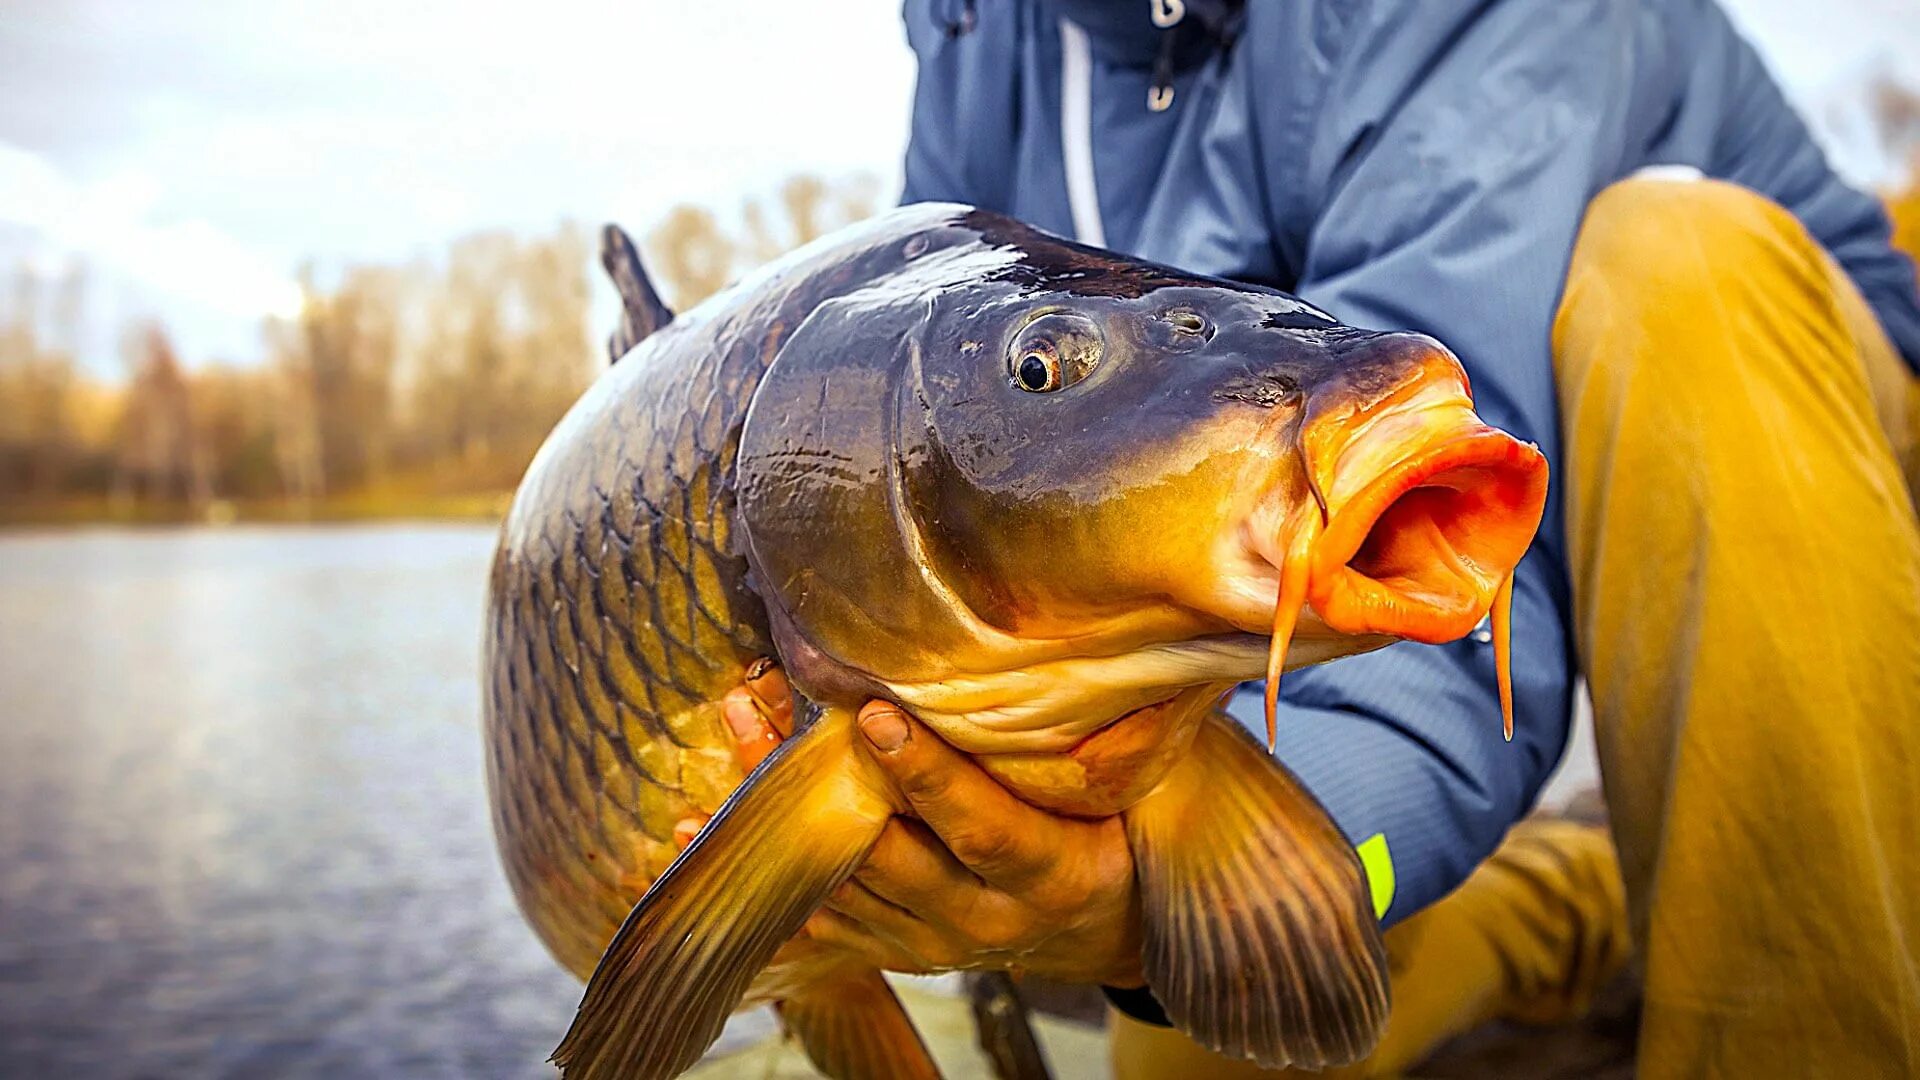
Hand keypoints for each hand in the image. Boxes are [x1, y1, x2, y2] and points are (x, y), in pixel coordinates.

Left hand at [679, 660, 1146, 986]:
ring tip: (739, 721)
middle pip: (891, 857)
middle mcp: (986, 922)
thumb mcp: (1141, 790)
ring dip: (781, 808)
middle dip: (824, 780)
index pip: (985, 829)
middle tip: (766, 704)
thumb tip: (1125, 644)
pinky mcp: (890, 950)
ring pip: (843, 880)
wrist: (1104, 927)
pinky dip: (755, 870)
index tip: (875, 716)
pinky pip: (813, 916)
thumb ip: (1122, 736)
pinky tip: (698, 826)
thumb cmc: (1121, 830)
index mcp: (1053, 878)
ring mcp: (931, 945)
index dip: (929, 777)